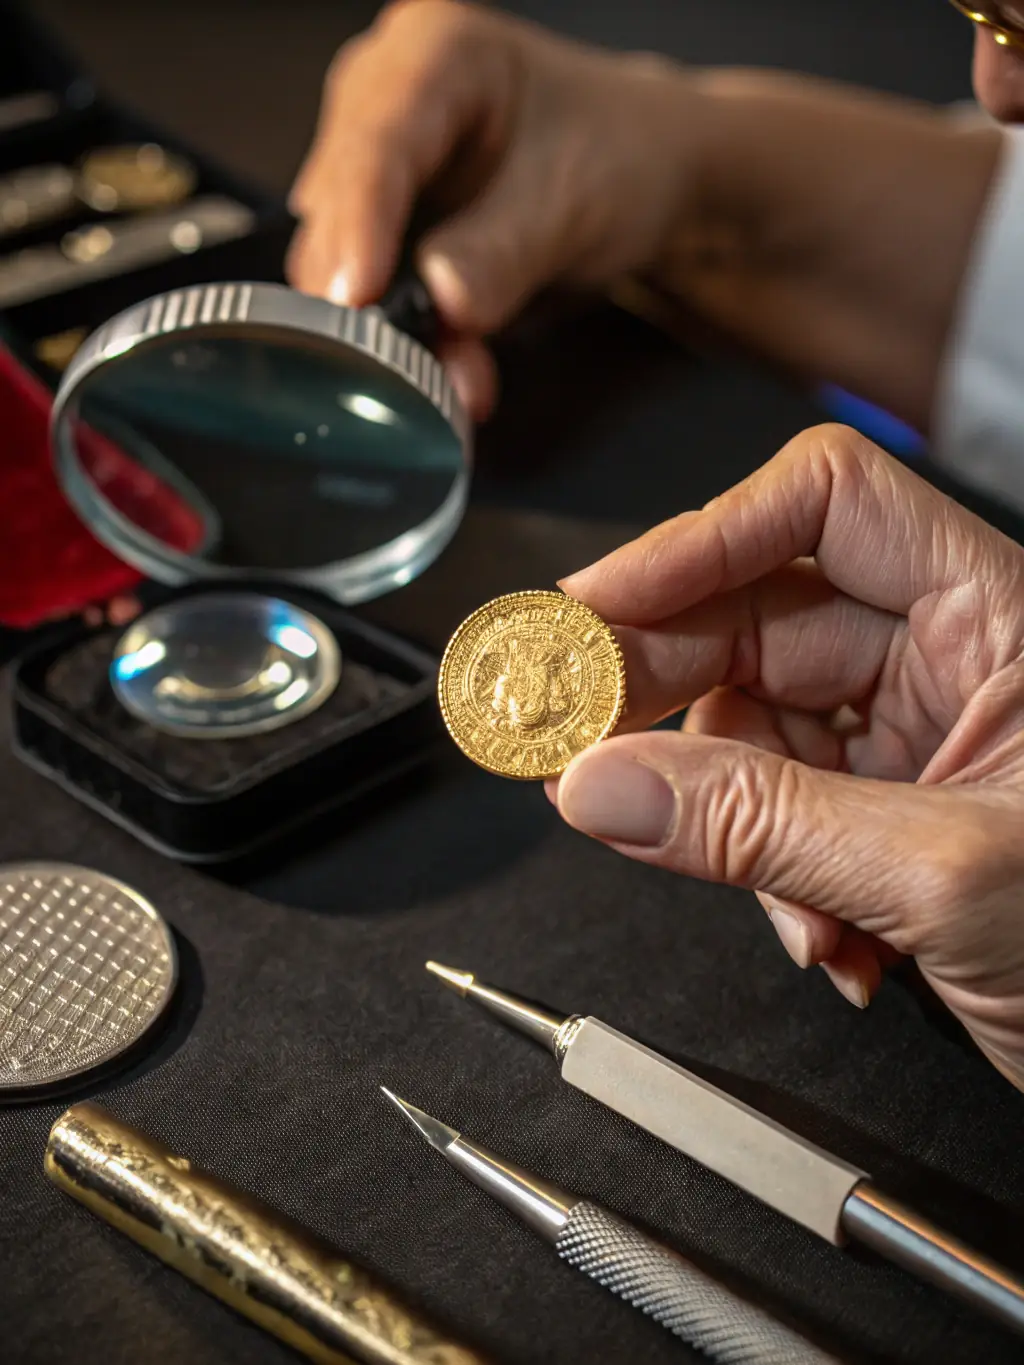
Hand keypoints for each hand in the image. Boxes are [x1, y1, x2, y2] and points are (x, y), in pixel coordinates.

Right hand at [287, 0, 690, 418]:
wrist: (643, 181)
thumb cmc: (617, 154)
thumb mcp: (575, 199)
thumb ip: (505, 249)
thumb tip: (445, 300)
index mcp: (434, 55)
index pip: (377, 139)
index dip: (360, 221)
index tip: (357, 293)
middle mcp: (385, 103)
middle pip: (340, 205)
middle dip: (371, 293)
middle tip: (407, 366)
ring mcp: (377, 173)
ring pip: (343, 262)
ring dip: (392, 332)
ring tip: (458, 376)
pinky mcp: (383, 234)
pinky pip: (372, 298)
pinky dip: (412, 345)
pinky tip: (457, 372)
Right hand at [549, 424, 1023, 1092]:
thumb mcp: (943, 876)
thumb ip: (757, 825)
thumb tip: (601, 785)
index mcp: (997, 612)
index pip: (820, 505)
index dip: (696, 539)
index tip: (593, 607)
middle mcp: (950, 654)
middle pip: (756, 616)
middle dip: (663, 689)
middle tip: (573, 738)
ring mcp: (913, 735)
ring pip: (751, 726)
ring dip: (727, 817)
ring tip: (758, 896)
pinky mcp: (887, 813)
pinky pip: (772, 809)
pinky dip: (767, 876)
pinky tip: (820, 938)